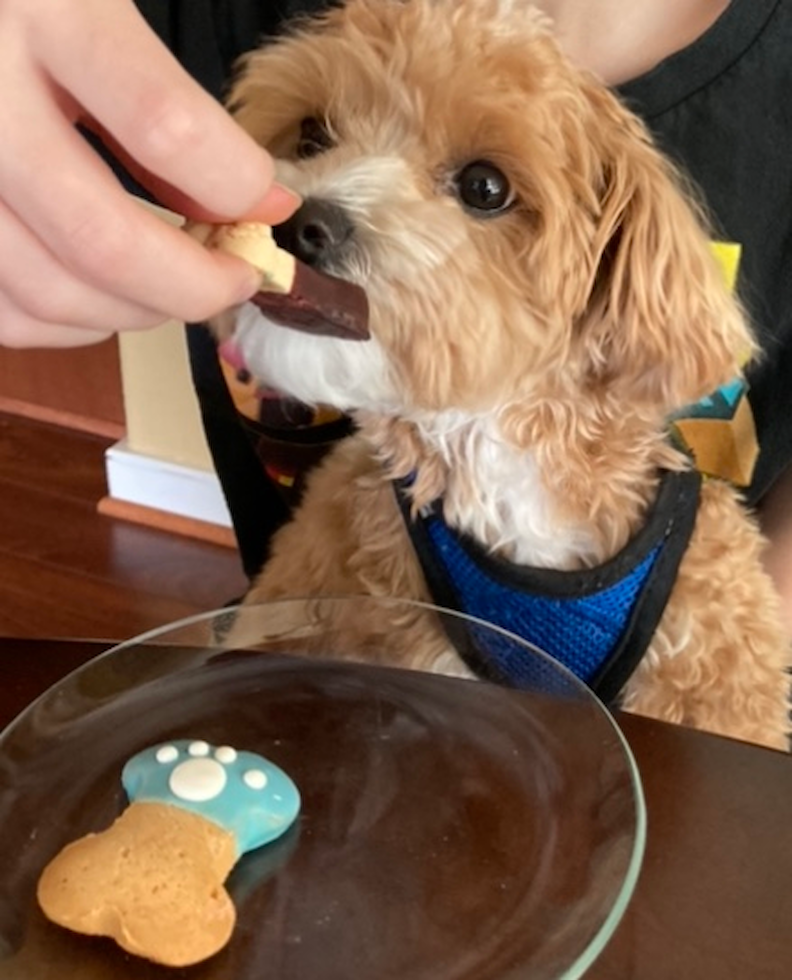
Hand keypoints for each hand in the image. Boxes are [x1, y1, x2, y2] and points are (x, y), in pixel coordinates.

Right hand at [0, 0, 298, 348]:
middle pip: (105, 244)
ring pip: (49, 293)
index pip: (167, 128)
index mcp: (41, 8)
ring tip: (174, 289)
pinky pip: (1, 311)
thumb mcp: (87, 3)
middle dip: (194, 286)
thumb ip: (160, 98)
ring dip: (136, 312)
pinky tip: (102, 298)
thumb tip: (249, 203)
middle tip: (236, 279)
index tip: (268, 206)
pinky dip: (66, 325)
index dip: (237, 188)